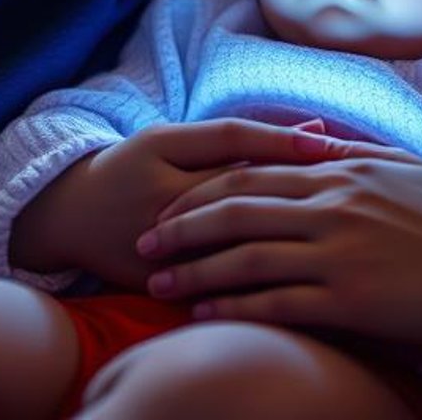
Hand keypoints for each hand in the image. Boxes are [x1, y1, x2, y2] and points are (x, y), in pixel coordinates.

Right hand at [8, 119, 399, 290]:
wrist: (71, 219)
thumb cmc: (133, 167)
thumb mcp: (175, 139)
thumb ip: (241, 137)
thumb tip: (317, 130)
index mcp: (167, 163)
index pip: (237, 150)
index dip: (286, 145)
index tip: (335, 142)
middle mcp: (165, 208)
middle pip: (242, 202)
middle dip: (296, 195)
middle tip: (350, 194)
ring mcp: (163, 254)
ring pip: (235, 252)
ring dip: (287, 247)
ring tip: (334, 243)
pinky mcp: (161, 289)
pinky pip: (222, 291)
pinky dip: (266, 287)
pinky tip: (306, 285)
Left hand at [135, 153, 421, 348]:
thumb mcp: (410, 167)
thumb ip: (355, 150)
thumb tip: (313, 134)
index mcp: (344, 171)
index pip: (254, 169)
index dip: (205, 186)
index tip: (172, 200)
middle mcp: (333, 205)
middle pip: (235, 208)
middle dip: (182, 224)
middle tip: (144, 239)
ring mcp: (338, 252)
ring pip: (244, 256)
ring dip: (193, 271)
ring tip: (157, 283)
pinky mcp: (348, 299)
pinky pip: (274, 303)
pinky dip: (231, 308)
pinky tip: (202, 315)